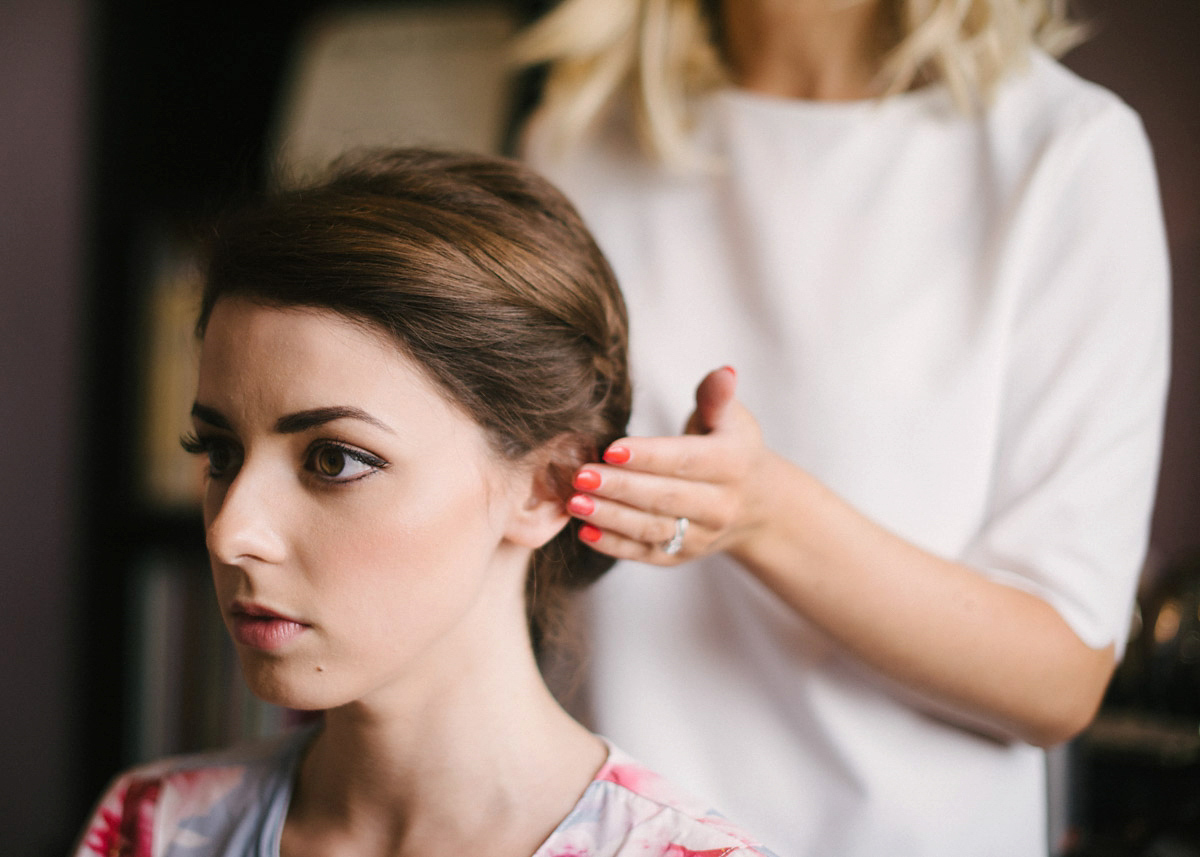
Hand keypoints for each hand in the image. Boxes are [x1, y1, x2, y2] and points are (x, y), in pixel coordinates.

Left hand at [567, 366, 770, 564]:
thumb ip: (717, 397)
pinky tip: (584, 531)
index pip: (685, 461)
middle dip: (619, 488)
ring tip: (574, 503)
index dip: (648, 456)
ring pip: (651, 529)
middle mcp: (720, 506)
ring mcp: (701, 536)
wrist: (756, 504)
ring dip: (610, 517)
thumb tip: (724, 372)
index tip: (610, 449)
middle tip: (580, 476)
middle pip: (664, 498)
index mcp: (732, 465)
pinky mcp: (681, 555)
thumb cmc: (732, 448)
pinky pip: (645, 553)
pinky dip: (614, 546)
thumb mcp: (731, 418)